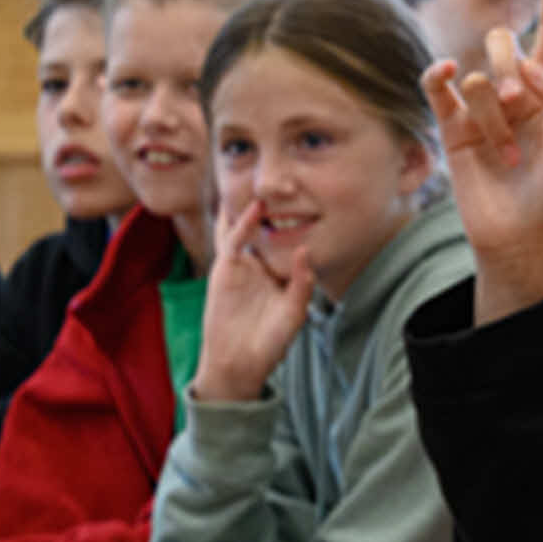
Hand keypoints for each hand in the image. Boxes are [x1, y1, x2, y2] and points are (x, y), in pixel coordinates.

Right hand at [188, 199, 318, 403]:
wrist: (238, 362)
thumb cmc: (270, 342)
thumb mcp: (294, 312)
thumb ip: (301, 283)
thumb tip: (305, 252)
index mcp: (281, 273)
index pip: (290, 240)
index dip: (300, 222)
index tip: (317, 198)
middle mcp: (262, 264)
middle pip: (266, 228)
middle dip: (273, 205)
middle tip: (285, 179)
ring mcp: (242, 265)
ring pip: (246, 228)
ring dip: (252, 207)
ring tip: (263, 181)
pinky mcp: (225, 270)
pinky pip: (233, 242)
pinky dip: (240, 224)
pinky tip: (251, 209)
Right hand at [423, 0, 542, 320]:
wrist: (521, 235)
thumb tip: (531, 67)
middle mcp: (515, 86)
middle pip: (504, 41)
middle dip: (514, 69)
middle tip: (523, 113)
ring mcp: (481, 103)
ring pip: (480, 74)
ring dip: (497, 113)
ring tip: (508, 152)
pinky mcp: (451, 124)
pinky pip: (440, 86)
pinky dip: (441, 76)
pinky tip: (445, 74)